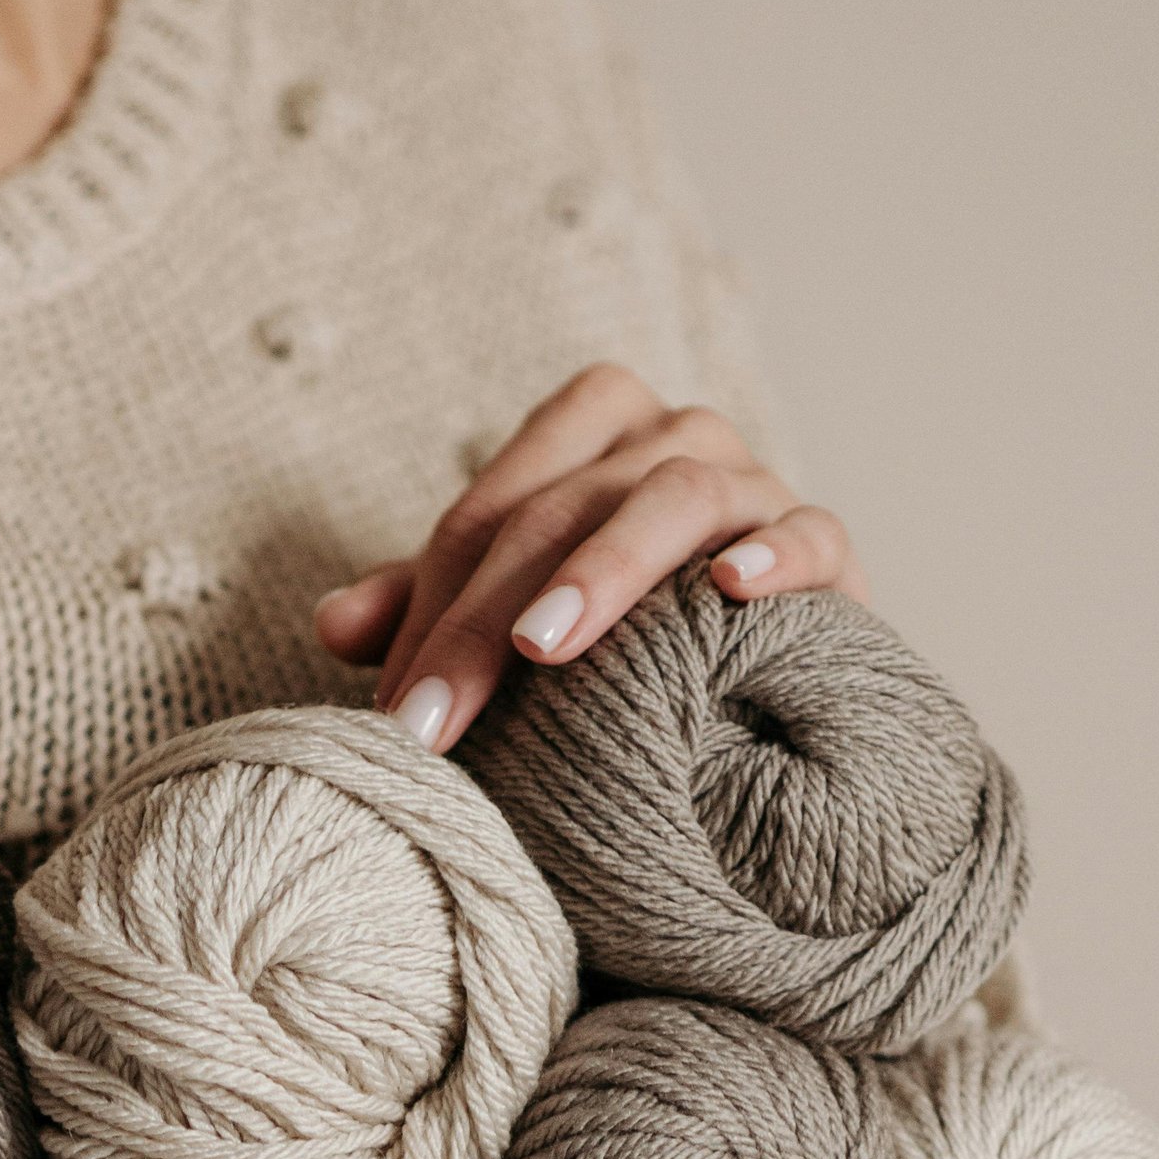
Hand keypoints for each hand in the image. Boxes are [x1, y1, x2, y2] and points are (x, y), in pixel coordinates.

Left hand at [314, 363, 867, 759]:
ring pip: (675, 494)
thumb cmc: (621, 640)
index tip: (395, 722)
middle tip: (435, 723)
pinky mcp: (826, 544)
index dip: (430, 612)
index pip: (489, 507)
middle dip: (484, 619)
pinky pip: (810, 532)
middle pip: (564, 504)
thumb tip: (331, 625)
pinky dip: (774, 553)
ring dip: (604, 568)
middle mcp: (670, 439)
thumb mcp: (511, 624)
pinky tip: (730, 592)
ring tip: (543, 646)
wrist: (761, 678)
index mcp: (589, 435)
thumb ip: (428, 611)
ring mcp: (754, 482)